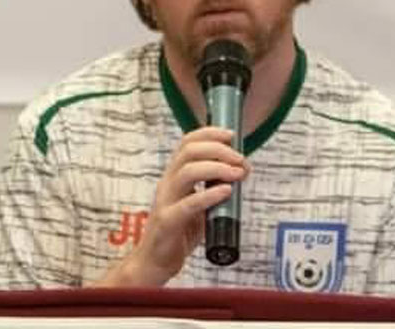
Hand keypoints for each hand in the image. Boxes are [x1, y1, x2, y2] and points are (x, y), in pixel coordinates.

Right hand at [95, 126, 248, 286]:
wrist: (154, 262)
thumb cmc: (178, 233)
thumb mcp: (198, 204)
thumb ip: (213, 189)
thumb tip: (240, 172)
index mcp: (174, 177)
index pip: (187, 143)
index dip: (209, 134)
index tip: (231, 135)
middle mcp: (168, 184)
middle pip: (188, 152)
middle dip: (218, 150)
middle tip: (240, 160)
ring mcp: (166, 201)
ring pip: (187, 172)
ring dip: (217, 168)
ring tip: (237, 174)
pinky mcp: (168, 221)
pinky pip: (189, 204)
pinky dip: (210, 195)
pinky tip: (226, 193)